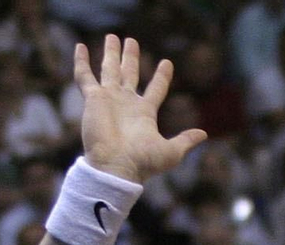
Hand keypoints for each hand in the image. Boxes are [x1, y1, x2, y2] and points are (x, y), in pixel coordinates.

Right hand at [73, 35, 206, 184]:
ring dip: (111, 53)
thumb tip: (203, 135)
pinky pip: (85, 77)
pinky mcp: (93, 100)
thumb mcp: (171, 152)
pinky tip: (80, 47)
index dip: (162, 76)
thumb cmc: (142, 163)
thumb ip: (185, 140)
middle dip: (131, 58)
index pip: (156, 89)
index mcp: (144, 113)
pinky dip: (81, 62)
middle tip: (131, 41)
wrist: (115, 167)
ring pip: (109, 70)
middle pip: (130, 74)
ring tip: (112, 37)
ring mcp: (109, 100)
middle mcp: (126, 103)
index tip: (167, 63)